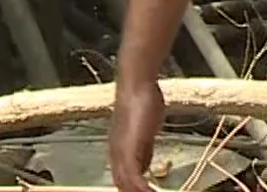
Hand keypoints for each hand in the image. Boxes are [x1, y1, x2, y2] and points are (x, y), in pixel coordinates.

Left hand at [108, 76, 164, 191]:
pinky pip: (133, 177)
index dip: (131, 190)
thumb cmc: (142, 102)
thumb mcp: (145, 131)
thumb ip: (144, 151)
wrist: (136, 85)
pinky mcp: (128, 150)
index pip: (122, 180)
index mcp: (118, 152)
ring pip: (125, 184)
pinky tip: (150, 191)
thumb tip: (145, 168)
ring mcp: (120, 153)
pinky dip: (141, 188)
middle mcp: (116, 155)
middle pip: (121, 185)